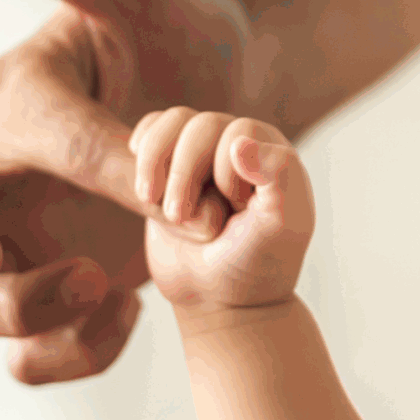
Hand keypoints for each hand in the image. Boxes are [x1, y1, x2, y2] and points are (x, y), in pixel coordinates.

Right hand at [0, 0, 254, 382]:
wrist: (232, 91)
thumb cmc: (180, 24)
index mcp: (17, 95)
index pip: (28, 133)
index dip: (93, 160)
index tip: (168, 181)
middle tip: (10, 266)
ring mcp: (24, 235)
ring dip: (19, 315)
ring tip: (110, 288)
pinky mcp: (58, 283)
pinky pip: (31, 346)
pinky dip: (69, 350)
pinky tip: (132, 318)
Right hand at [132, 110, 314, 311]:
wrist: (217, 297)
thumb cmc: (254, 264)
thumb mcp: (278, 228)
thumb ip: (277, 179)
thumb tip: (240, 141)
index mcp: (273, 154)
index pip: (240, 130)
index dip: (227, 171)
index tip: (235, 211)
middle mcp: (239, 146)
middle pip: (200, 125)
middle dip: (184, 173)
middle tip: (178, 216)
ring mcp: (202, 154)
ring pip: (172, 123)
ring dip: (155, 162)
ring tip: (151, 201)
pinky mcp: (169, 165)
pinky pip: (150, 132)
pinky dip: (141, 155)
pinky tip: (144, 183)